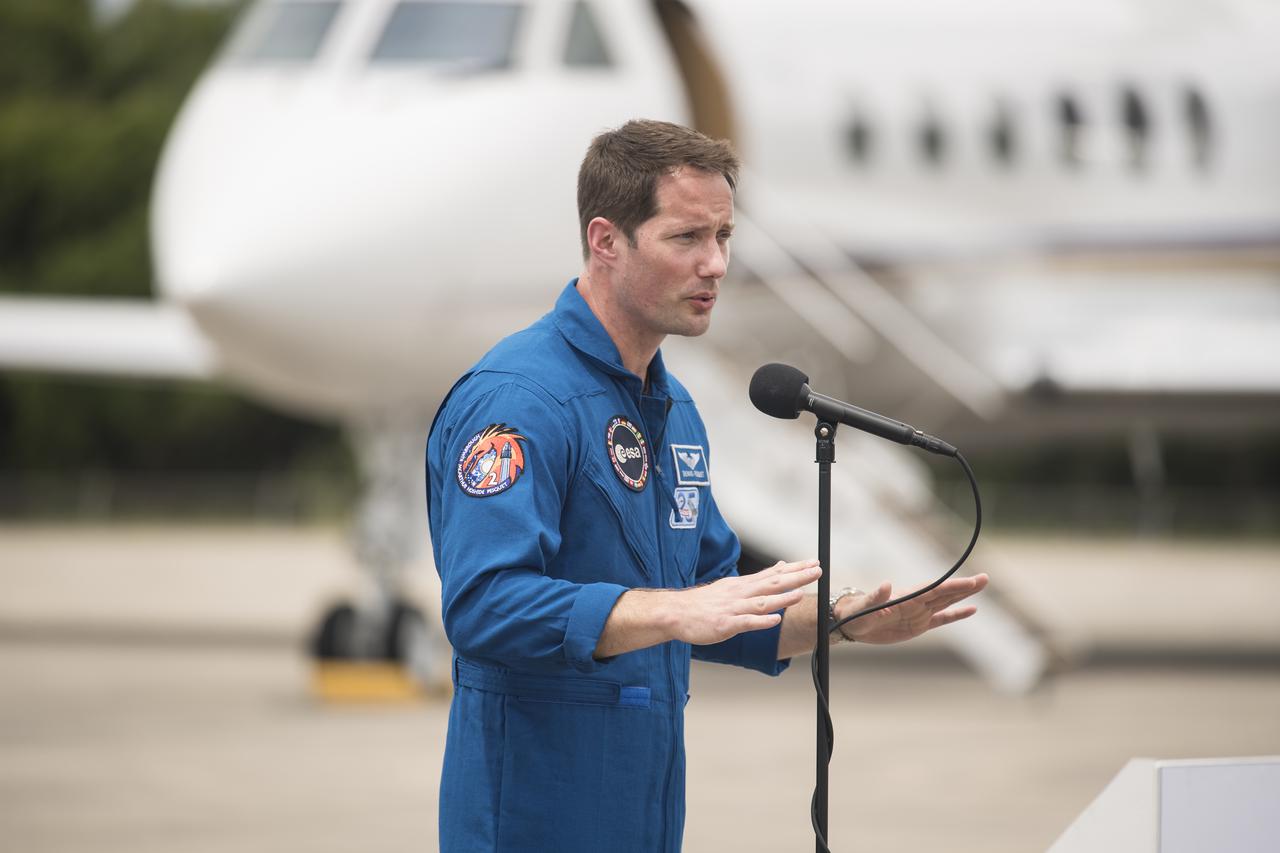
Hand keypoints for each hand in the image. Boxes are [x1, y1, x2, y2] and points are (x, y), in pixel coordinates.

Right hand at [673, 559, 821, 645]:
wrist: (676, 613)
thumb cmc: (704, 602)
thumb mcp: (732, 585)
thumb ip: (758, 579)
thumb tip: (780, 567)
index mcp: (743, 585)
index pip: (774, 574)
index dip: (795, 569)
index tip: (814, 562)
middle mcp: (741, 594)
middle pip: (773, 584)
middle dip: (796, 578)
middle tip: (816, 570)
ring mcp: (733, 609)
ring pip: (761, 603)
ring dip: (781, 598)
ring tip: (800, 593)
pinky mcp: (725, 624)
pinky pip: (745, 623)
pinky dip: (760, 622)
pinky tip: (774, 621)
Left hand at [835, 573, 988, 644]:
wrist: (851, 624)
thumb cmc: (856, 613)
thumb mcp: (864, 607)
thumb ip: (876, 596)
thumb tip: (887, 584)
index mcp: (906, 597)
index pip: (934, 590)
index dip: (952, 585)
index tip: (970, 581)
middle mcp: (916, 603)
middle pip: (945, 592)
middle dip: (964, 586)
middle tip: (985, 578)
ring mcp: (919, 613)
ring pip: (947, 602)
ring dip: (964, 595)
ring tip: (981, 585)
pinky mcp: (918, 625)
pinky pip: (942, 619)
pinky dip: (957, 615)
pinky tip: (972, 610)